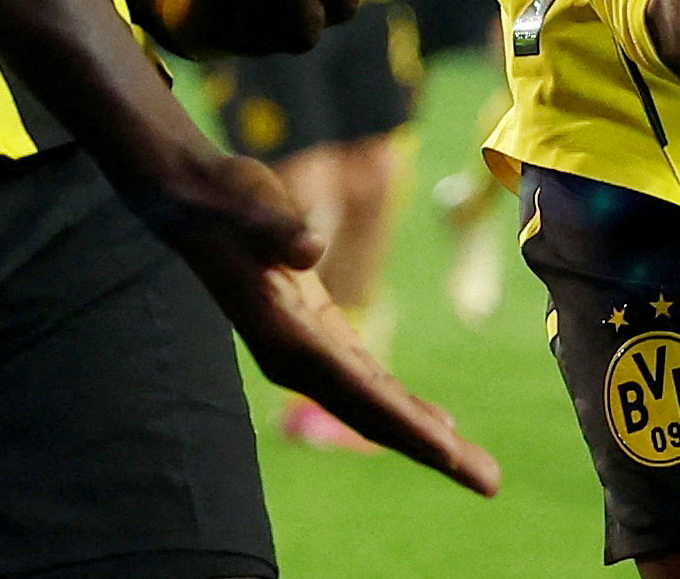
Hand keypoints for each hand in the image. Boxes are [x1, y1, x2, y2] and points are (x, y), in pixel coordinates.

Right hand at [131, 133, 500, 496]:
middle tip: (489, 482)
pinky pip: (367, 383)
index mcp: (283, 334)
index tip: (448, 450)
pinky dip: (402, 406)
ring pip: (373, 406)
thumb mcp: (247, 203)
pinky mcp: (316, 334)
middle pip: (371, 414)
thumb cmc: (222, 198)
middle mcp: (295, 357)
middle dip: (429, 448)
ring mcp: (306, 350)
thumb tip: (307, 249)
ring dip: (424, 436)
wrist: (190, 200)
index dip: (402, 421)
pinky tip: (437, 424)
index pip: (354, 389)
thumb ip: (275, 228)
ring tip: (476, 468)